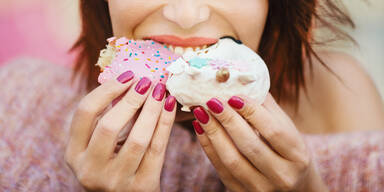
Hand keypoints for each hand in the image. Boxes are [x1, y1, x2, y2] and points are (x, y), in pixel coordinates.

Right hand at [65, 71, 176, 191]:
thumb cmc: (114, 165)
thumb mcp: (100, 147)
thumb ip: (106, 120)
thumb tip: (130, 81)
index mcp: (74, 154)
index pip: (85, 113)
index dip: (107, 90)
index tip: (128, 76)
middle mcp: (89, 169)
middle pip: (109, 125)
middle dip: (131, 99)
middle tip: (147, 82)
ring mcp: (116, 180)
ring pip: (138, 138)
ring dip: (152, 109)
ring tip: (160, 91)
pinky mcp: (141, 186)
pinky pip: (157, 148)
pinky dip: (165, 123)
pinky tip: (170, 105)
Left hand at [192, 94, 327, 191]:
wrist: (294, 188)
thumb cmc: (289, 152)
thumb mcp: (288, 130)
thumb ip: (268, 109)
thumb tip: (244, 83)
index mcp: (297, 155)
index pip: (272, 131)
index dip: (251, 111)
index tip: (233, 95)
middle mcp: (283, 175)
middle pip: (250, 145)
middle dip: (228, 120)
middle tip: (211, 101)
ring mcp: (262, 188)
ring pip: (232, 159)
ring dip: (213, 133)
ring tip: (201, 113)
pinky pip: (221, 170)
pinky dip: (208, 148)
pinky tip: (201, 129)